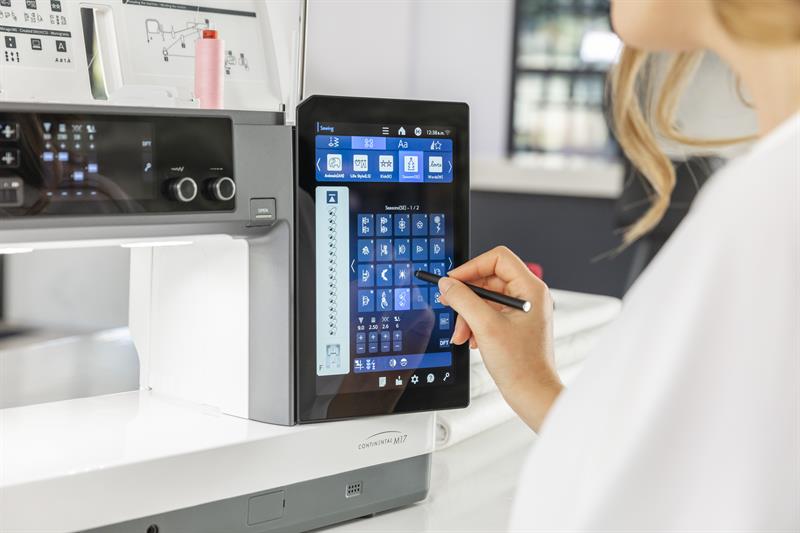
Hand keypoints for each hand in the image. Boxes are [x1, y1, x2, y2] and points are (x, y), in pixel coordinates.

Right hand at [438, 246, 562, 431]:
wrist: (532, 394)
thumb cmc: (521, 365)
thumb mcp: (485, 327)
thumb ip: (463, 299)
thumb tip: (447, 284)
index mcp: (530, 289)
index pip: (498, 258)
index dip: (472, 266)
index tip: (453, 280)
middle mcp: (528, 296)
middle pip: (488, 279)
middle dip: (466, 297)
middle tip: (449, 305)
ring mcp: (522, 311)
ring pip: (485, 299)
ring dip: (468, 315)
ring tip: (461, 334)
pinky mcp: (514, 325)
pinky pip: (488, 314)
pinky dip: (475, 324)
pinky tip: (472, 340)